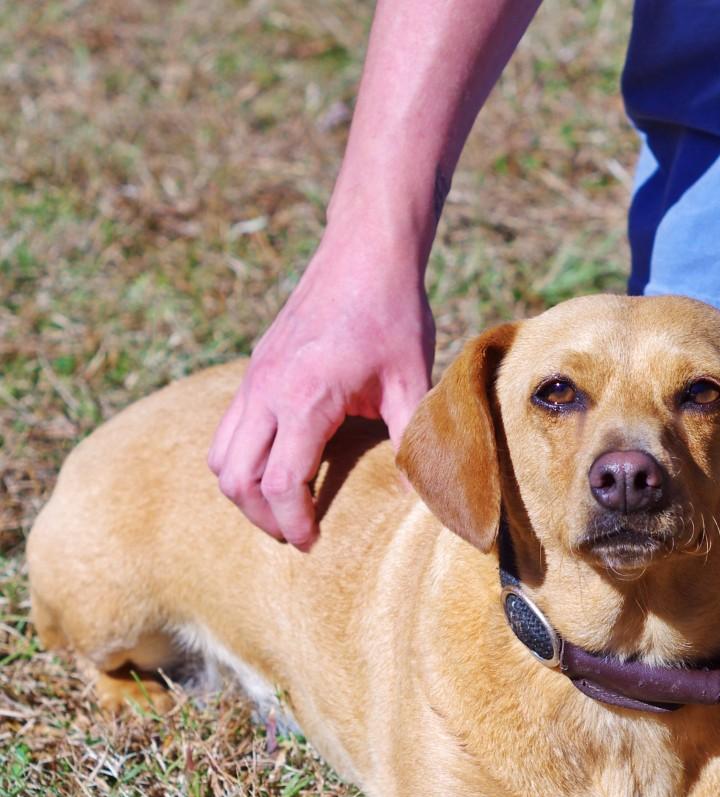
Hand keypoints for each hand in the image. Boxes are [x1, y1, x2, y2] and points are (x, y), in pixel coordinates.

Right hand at [208, 227, 433, 548]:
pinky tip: (278, 465)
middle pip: (236, 478)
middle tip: (296, 535)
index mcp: (305, 398)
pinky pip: (227, 428)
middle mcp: (266, 390)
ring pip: (220, 455)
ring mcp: (253, 378)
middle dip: (262, 517)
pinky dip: (241, 459)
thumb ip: (411, 442)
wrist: (364, 251)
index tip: (312, 543)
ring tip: (282, 509)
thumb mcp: (411, 382)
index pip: (280, 483)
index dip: (294, 522)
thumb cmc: (393, 314)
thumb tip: (420, 500)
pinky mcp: (253, 369)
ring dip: (244, 491)